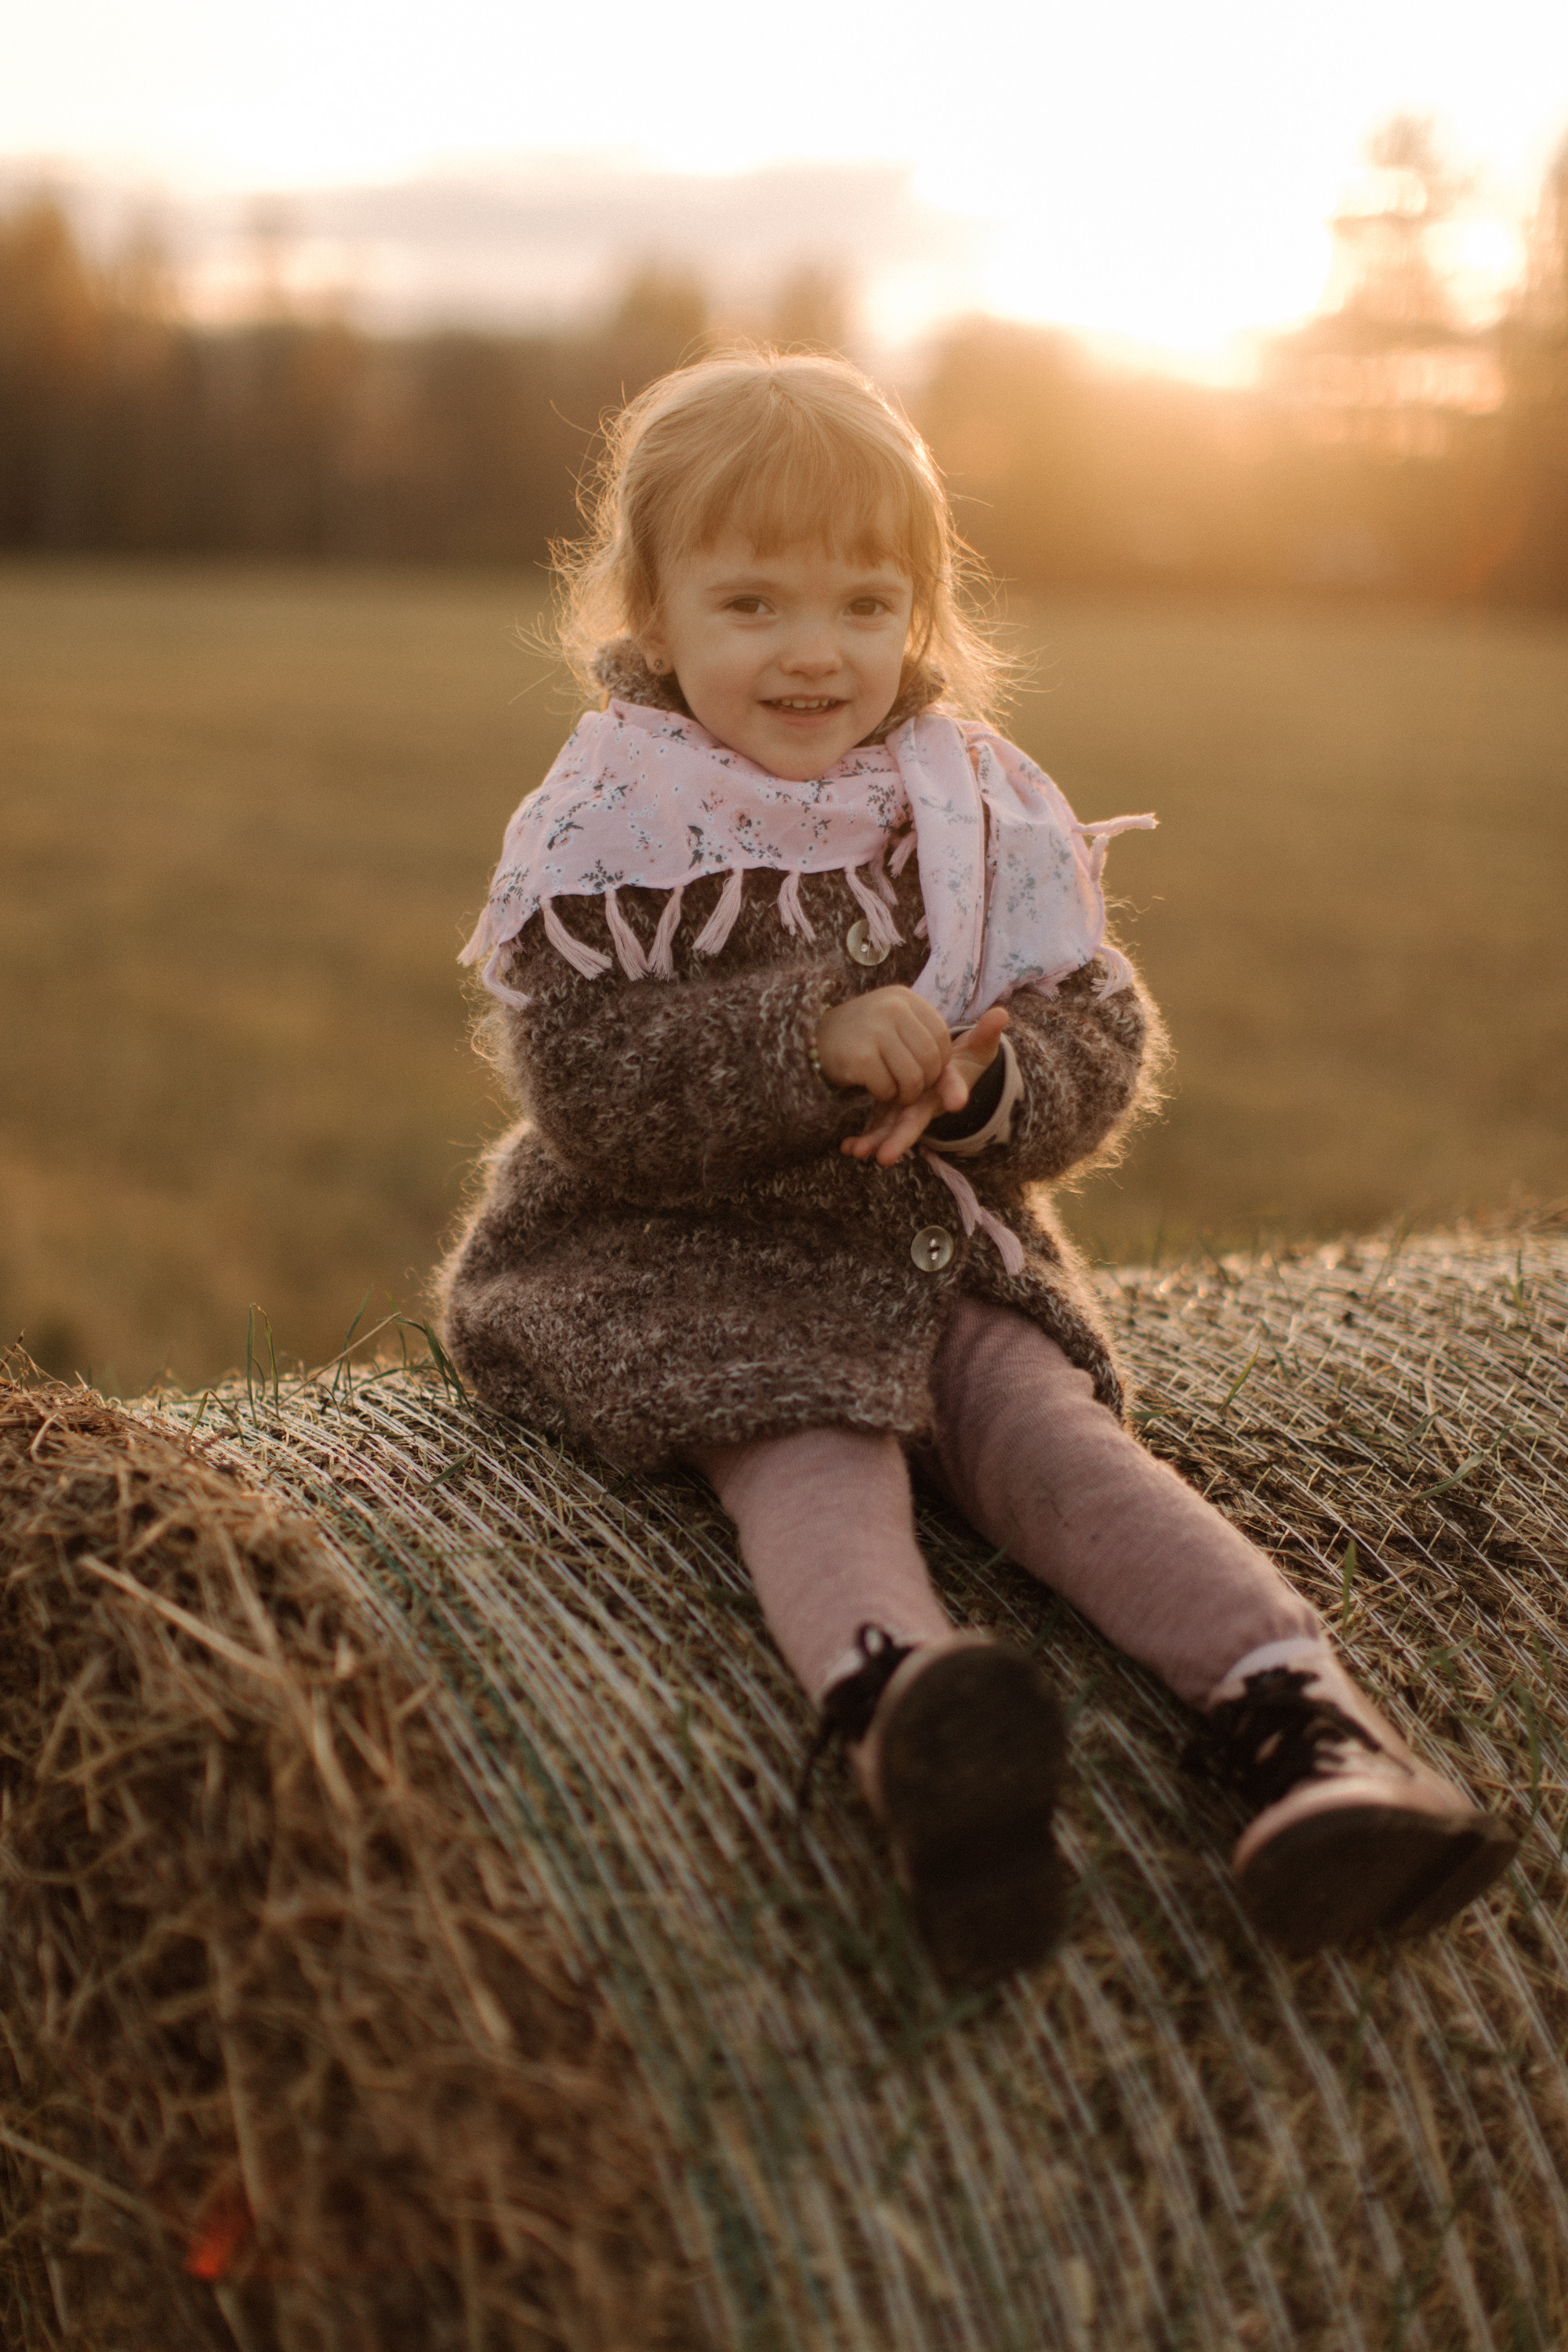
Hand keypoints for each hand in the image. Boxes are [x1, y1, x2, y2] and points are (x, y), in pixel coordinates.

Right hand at [815, 986, 959, 1105]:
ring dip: (905, 1094)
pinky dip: (884, 1095)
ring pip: (912, 1077)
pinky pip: (887, 1089)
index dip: (937, 1064)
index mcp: (905, 999)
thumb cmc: (861, 1034)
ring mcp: (875, 1031)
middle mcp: (892, 1009)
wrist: (810, 1038)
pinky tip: (874, 1088)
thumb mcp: (896, 1020)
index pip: (941, 1038)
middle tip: (909, 1087)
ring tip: (894, 1091)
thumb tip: (1002, 1016)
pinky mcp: (859, 1056)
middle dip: (924, 1083)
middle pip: (931, 1059)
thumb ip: (935, 1028)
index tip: (922, 1070)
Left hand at [840, 1005, 1009, 1167]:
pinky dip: (864, 1138)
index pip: (952, 1089)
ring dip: (875, 1142)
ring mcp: (906, 1109)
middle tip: (886, 1156)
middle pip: (914, 1122)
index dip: (954, 1093)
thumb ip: (986, 1033)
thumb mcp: (979, 1047)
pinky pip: (877, 1127)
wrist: (949, 1072)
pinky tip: (847, 1147)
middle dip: (900, 1140)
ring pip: (891, 1129)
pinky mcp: (890, 1111)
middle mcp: (926, 1103)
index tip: (956, 1102)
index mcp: (947, 1086)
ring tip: (857, 1151)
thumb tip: (1002, 1014)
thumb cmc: (966, 1060)